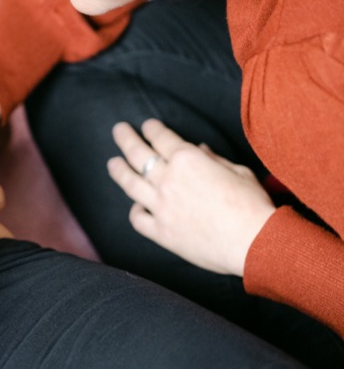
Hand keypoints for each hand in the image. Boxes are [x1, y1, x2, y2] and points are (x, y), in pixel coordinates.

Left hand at [108, 119, 275, 276]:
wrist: (255, 242)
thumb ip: (214, 159)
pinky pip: (138, 218)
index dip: (152, 129)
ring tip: (112, 163)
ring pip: (130, 183)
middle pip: (137, 153)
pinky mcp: (161, 231)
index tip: (147, 125)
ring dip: (119, 170)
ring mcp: (160, 206)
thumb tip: (200, 149)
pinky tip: (136, 206)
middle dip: (126, 138)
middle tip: (118, 130)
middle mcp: (168, 179)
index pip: (161, 138)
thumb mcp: (239, 171)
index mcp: (188, 160)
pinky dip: (135, 210)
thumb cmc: (252, 205)